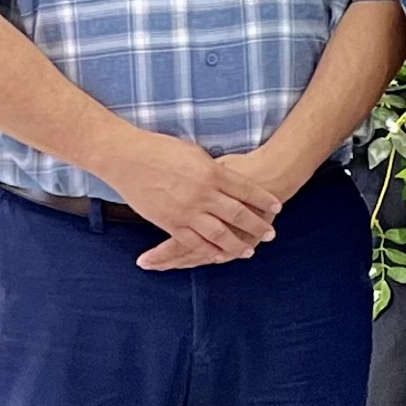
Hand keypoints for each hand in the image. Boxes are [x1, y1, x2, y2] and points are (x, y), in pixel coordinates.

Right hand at [116, 134, 280, 267]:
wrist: (127, 157)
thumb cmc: (160, 149)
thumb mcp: (195, 154)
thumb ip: (213, 170)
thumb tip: (228, 178)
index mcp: (212, 172)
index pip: (246, 189)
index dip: (263, 199)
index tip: (277, 206)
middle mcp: (203, 194)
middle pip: (238, 214)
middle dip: (256, 225)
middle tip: (271, 233)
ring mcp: (187, 210)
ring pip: (219, 233)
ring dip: (237, 244)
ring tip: (250, 251)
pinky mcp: (169, 222)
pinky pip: (193, 242)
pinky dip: (209, 251)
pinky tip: (220, 256)